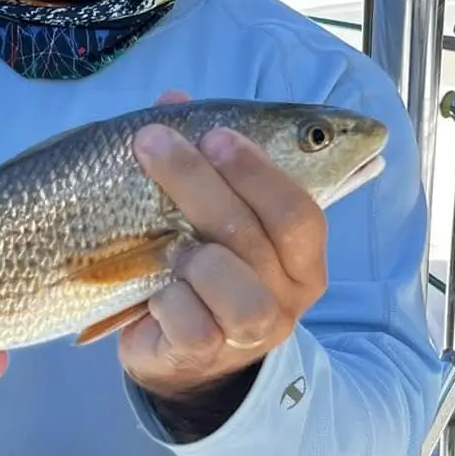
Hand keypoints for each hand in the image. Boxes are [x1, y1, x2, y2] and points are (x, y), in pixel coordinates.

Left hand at [121, 90, 327, 407]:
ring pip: (228, 282)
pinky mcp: (210, 354)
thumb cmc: (204, 267)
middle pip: (249, 231)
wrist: (183, 356)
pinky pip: (189, 319)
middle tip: (151, 142)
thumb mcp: (210, 213)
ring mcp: (253, 329)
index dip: (257, 169)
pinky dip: (165, 299)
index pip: (298, 209)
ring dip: (187, 252)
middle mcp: (289, 294)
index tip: (214, 133)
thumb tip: (172, 99)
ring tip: (166, 246)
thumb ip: (202, 158)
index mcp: (302, 255)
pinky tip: (156, 293)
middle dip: (196, 179)